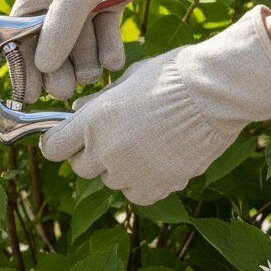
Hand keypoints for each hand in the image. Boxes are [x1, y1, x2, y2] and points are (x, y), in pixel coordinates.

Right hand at [11, 0, 210, 100]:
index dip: (24, 67)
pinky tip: (113, 61)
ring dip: (87, 61)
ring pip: (80, 46)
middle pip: (52, 49)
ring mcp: (82, 8)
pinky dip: (107, 49)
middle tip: (66, 90)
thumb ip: (59, 30)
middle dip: (60, 70)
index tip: (30, 95)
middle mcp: (55, 5)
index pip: (20, 40)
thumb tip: (43, 67)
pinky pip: (103, 37)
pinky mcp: (107, 7)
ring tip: (95, 70)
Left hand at [39, 7, 270, 204]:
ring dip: (119, 168)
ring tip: (144, 144)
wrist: (217, 91)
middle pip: (81, 168)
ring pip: (112, 181)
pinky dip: (143, 182)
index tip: (66, 140)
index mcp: (93, 122)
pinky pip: (139, 194)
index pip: (53, 148)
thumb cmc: (172, 76)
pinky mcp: (160, 185)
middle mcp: (107, 152)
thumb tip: (77, 113)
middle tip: (111, 138)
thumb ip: (98, 104)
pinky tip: (158, 160)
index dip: (59, 143)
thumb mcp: (126, 81)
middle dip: (90, 155)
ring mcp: (133, 172)